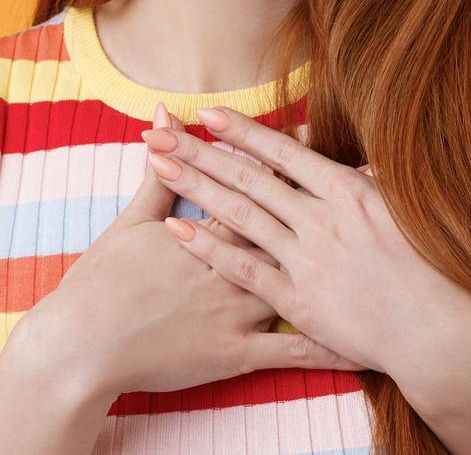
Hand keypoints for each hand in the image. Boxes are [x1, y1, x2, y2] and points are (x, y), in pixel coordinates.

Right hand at [13, 101, 365, 404]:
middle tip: (377, 189)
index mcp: (207, 229)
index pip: (260, 189)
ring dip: (347, 274)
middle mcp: (231, 264)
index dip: (298, 168)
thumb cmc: (101, 284)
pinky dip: (331, 348)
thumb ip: (157, 171)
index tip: (333, 147)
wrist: (81, 346)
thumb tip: (163, 118)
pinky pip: (293, 351)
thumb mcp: (130, 222)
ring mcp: (238, 309)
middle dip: (336, 211)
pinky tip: (366, 346)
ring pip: (303, 286)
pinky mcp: (236, 352)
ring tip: (389, 259)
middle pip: (293, 231)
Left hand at [140, 105, 470, 387]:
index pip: (284, 153)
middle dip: (202, 152)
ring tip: (161, 164)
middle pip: (250, 178)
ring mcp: (307, 259)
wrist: (436, 331)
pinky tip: (179, 227)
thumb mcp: (406, 211)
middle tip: (162, 132)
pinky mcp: (297, 300)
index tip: (206, 114)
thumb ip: (374, 183)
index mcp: (349, 192)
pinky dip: (209, 246)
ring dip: (197, 187)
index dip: (241, 132)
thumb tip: (360, 160)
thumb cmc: (430, 268)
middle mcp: (322, 220)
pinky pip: (243, 268)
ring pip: (240, 215)